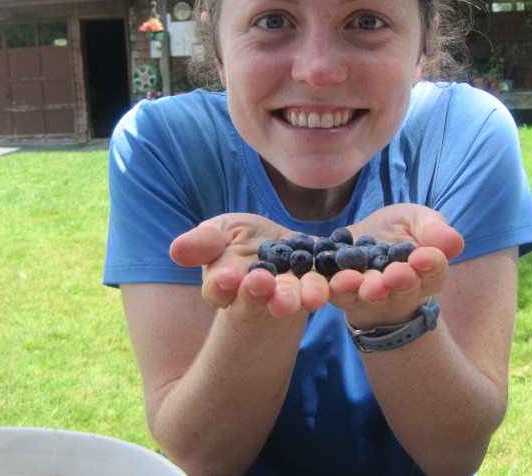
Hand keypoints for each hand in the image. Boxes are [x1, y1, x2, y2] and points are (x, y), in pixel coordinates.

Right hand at [169, 214, 329, 315]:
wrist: (278, 244)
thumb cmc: (239, 240)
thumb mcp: (220, 232)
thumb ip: (204, 242)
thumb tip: (177, 249)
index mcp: (227, 285)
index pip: (219, 290)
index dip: (222, 286)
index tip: (226, 279)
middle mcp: (260, 295)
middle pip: (262, 300)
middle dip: (269, 297)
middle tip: (275, 295)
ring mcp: (293, 292)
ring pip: (298, 297)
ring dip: (306, 296)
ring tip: (314, 297)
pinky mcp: (323, 283)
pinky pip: (334, 284)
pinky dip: (343, 284)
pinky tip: (354, 279)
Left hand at [329, 204, 464, 327]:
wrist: (363, 242)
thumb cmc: (399, 231)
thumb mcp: (417, 220)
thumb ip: (433, 229)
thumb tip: (454, 243)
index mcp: (425, 274)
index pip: (433, 273)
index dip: (431, 266)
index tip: (425, 257)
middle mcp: (397, 291)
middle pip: (400, 290)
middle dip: (396, 283)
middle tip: (393, 276)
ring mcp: (365, 296)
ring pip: (364, 296)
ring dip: (361, 290)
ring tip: (356, 282)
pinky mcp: (336, 292)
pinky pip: (331, 292)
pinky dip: (327, 287)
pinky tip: (327, 277)